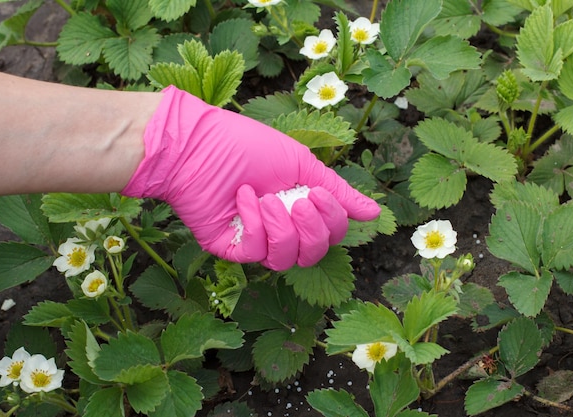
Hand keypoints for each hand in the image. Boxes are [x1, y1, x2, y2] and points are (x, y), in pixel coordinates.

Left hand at [122, 86, 379, 270]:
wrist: (197, 143)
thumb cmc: (247, 145)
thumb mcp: (301, 164)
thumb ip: (337, 191)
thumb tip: (374, 213)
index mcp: (299, 206)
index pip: (331, 233)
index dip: (332, 221)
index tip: (318, 193)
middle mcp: (280, 226)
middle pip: (313, 253)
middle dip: (312, 229)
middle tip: (299, 201)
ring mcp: (254, 239)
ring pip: (286, 260)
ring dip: (283, 228)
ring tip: (268, 199)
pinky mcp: (230, 247)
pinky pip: (255, 252)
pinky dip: (255, 224)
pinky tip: (243, 197)